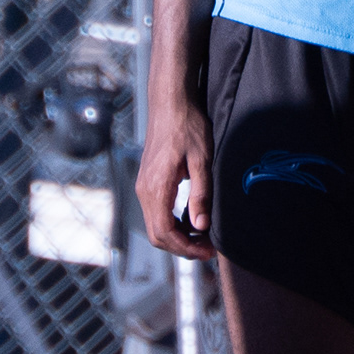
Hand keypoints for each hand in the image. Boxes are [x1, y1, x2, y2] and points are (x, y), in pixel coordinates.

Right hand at [136, 101, 213, 258]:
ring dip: (178, 236)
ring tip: (204, 236)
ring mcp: (144, 186)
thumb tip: (201, 226)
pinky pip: (157, 212)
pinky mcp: (148, 182)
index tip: (208, 251)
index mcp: (155, 188)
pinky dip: (174, 222)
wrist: (170, 103)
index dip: (186, 248)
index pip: (165, 233)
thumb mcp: (201, 160)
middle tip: (208, 248)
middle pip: (158, 235)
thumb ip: (200, 194)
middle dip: (182, 247)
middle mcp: (144, 190)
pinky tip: (193, 218)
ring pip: (156, 225)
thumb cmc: (187, 126)